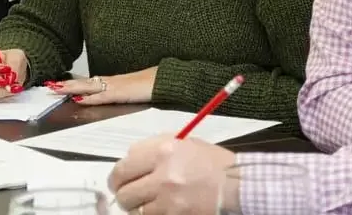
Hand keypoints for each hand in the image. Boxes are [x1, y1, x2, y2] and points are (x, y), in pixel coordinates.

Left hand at [46, 67, 157, 105]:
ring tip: (56, 89)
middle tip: (49, 86)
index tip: (59, 85)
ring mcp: (117, 86)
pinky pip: (103, 95)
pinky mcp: (122, 92)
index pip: (90, 83)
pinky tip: (80, 98)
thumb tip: (114, 99)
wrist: (168, 79)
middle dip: (67, 85)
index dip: (74, 84)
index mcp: (115, 83)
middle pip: (85, 83)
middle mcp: (113, 82)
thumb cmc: (154, 86)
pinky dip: (91, 97)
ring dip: (73, 88)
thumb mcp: (135, 92)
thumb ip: (124, 95)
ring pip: (90, 87)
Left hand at [108, 134, 235, 214]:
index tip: (119, 181)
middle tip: (129, 194)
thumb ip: (153, 147)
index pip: (123, 166)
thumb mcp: (183, 143)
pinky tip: (160, 209)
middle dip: (124, 194)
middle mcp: (163, 174)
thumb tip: (128, 159)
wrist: (234, 185)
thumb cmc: (210, 162)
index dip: (117, 176)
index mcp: (164, 150)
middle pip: (123, 190)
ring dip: (137, 207)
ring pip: (133, 209)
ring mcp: (167, 199)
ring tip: (148, 202)